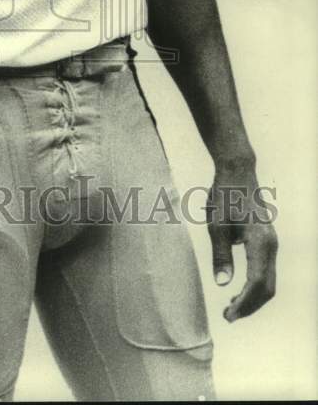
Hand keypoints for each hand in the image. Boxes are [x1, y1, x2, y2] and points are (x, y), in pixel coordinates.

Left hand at [206, 165, 277, 321]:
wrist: (238, 173)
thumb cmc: (224, 196)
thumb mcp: (216, 225)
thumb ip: (221, 254)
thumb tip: (223, 283)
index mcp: (260, 242)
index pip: (256, 283)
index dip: (244, 302)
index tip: (228, 314)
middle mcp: (271, 245)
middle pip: (267, 287)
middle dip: (250, 305)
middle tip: (228, 316)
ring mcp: (272, 244)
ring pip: (269, 281)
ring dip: (253, 297)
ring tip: (231, 307)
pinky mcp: (267, 241)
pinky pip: (266, 271)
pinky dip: (255, 286)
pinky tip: (238, 290)